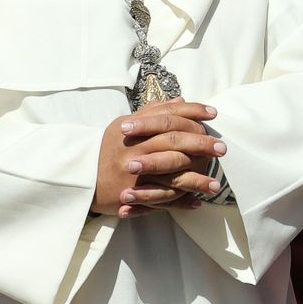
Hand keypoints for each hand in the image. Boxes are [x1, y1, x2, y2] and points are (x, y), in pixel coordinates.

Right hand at [93, 101, 222, 217]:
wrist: (81, 176)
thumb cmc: (107, 148)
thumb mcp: (125, 124)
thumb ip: (152, 112)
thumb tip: (180, 100)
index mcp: (133, 128)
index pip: (167, 115)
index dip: (192, 112)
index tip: (213, 114)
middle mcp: (134, 149)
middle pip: (173, 142)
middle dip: (200, 145)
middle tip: (222, 149)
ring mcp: (133, 173)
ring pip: (170, 175)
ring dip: (196, 180)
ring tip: (215, 184)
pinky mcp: (132, 194)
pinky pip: (161, 200)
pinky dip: (180, 203)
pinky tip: (196, 202)